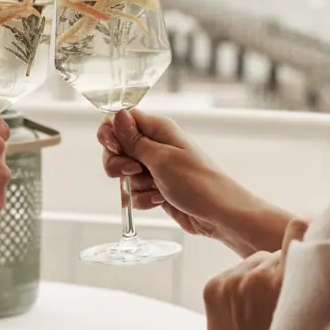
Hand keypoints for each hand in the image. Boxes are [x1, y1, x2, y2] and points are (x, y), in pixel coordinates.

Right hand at [97, 108, 223, 235]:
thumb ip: (134, 140)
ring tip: (157, 188)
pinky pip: (134, 192)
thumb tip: (117, 114)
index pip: (121, 120)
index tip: (114, 147)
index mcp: (158, 129)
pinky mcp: (156, 188)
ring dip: (135, 185)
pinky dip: (143, 199)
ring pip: (124, 173)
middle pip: (117, 149)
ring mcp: (155, 168)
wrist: (219, 215)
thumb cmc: (198, 183)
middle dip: (119, 164)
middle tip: (135, 171)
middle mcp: (154, 145)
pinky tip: (160, 200)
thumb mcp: (161, 159)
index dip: (111, 133)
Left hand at [203, 219, 308, 329]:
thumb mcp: (303, 314)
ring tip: (262, 308)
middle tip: (281, 296)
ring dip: (257, 277)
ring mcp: (233, 280)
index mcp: (288, 280)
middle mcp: (259, 274)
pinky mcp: (213, 286)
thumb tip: (308, 245)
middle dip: (279, 268)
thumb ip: (303, 282)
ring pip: (252, 263)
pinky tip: (245, 310)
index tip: (308, 223)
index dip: (303, 227)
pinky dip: (238, 286)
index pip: (297, 230)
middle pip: (273, 254)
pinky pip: (232, 273)